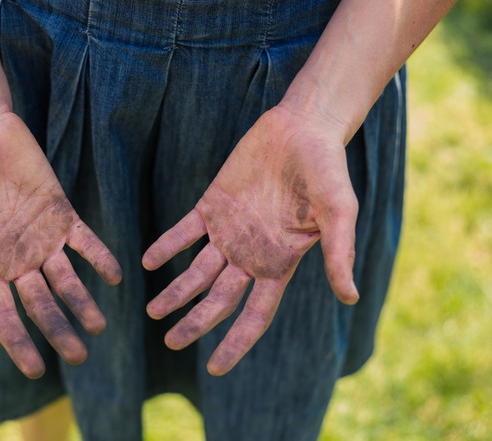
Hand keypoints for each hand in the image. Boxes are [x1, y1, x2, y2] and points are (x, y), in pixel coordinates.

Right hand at [0, 105, 121, 378]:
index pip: (5, 315)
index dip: (19, 343)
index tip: (35, 371)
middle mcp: (18, 260)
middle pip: (42, 305)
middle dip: (59, 330)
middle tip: (80, 355)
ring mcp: (43, 239)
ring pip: (67, 279)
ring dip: (83, 301)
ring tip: (99, 324)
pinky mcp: (62, 214)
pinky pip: (86, 242)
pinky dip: (100, 257)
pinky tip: (116, 276)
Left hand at [143, 106, 359, 375]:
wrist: (302, 128)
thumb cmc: (326, 170)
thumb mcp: (338, 213)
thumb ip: (338, 253)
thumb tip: (350, 297)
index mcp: (278, 264)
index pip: (254, 315)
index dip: (236, 342)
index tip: (215, 369)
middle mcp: (250, 254)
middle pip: (218, 300)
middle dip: (195, 322)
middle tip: (169, 341)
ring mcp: (228, 231)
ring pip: (196, 270)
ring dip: (175, 290)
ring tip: (152, 310)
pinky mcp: (212, 204)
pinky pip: (184, 231)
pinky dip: (167, 245)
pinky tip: (148, 261)